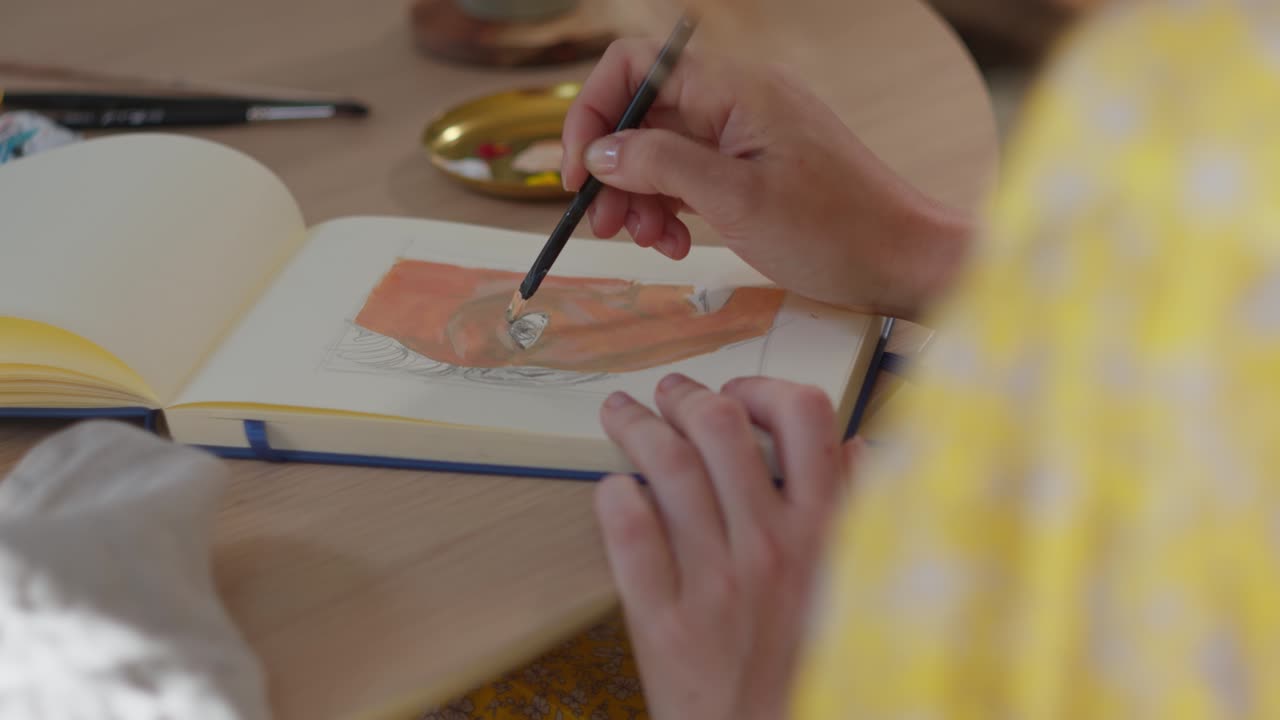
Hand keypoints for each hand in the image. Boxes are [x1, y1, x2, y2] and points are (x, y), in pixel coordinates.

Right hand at [562, 40, 971, 318]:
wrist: (904, 262)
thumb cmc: (838, 231)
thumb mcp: (736, 201)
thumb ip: (662, 165)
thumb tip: (600, 152)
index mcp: (736, 88)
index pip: (635, 67)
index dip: (593, 112)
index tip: (576, 173)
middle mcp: (737, 101)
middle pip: (643, 114)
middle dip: (613, 169)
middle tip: (604, 224)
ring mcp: (746, 135)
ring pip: (662, 150)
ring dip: (639, 196)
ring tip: (648, 242)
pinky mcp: (753, 169)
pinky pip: (691, 176)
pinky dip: (671, 208)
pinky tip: (675, 244)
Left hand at [595, 374, 861, 719]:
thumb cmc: (813, 663)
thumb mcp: (856, 581)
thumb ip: (859, 510)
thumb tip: (856, 445)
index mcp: (824, 530)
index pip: (803, 416)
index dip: (763, 388)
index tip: (738, 396)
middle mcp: (771, 547)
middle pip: (720, 427)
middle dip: (686, 396)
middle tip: (667, 395)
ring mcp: (716, 583)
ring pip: (668, 468)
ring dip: (637, 426)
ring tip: (623, 415)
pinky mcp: (666, 622)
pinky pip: (630, 537)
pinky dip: (614, 497)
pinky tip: (613, 486)